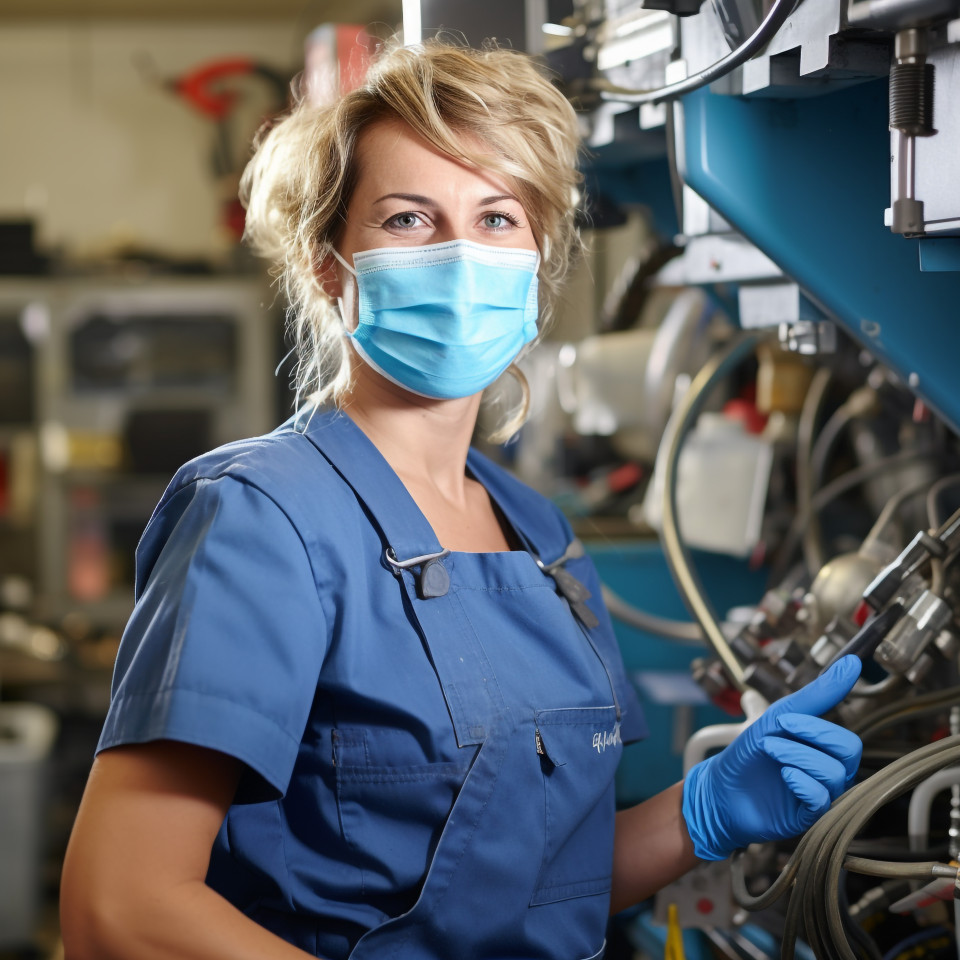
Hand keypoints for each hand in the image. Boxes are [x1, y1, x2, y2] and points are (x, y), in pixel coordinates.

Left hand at [682, 655, 862, 860]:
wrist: (720, 787)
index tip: (784, 720)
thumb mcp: (780, 716)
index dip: (818, 727)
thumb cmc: (750, 752)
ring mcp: (820, 794)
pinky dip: (800, 782)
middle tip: (777, 734)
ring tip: (770, 752)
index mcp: (823, 751)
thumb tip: (853, 663)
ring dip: (797, 756)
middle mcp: (827, 773)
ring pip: (835, 774)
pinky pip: (821, 798)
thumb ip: (817, 694)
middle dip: (811, 738)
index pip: (847, 739)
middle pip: (850, 753)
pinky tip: (782, 777)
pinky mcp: (808, 815)